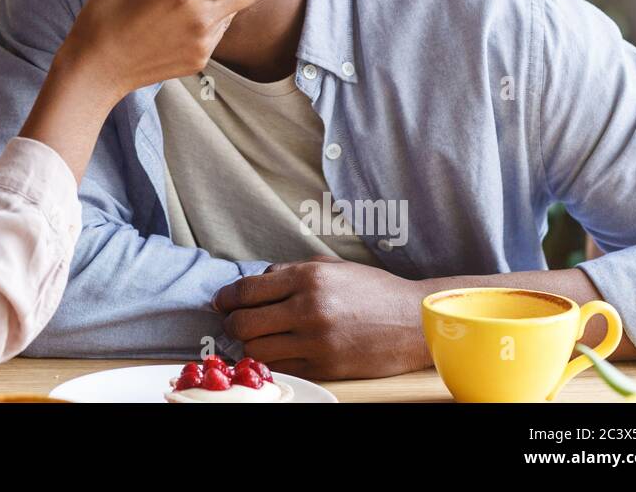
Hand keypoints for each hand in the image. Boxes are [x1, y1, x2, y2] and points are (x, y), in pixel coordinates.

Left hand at [212, 255, 431, 379]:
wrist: (414, 321)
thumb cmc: (372, 290)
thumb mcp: (330, 266)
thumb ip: (289, 270)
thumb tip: (253, 282)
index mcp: (307, 277)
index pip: (247, 289)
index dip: (226, 297)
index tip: (221, 302)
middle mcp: (308, 308)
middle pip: (244, 323)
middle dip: (232, 323)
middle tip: (234, 322)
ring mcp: (316, 341)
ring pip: (256, 351)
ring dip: (248, 346)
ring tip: (254, 339)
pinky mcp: (325, 367)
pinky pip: (281, 369)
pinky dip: (271, 362)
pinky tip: (275, 353)